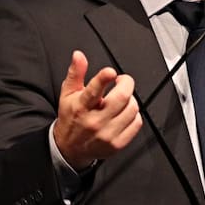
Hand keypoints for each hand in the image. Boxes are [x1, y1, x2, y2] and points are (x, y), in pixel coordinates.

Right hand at [53, 50, 142, 169]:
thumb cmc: (71, 117)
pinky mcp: (117, 144)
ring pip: (132, 109)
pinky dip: (134, 115)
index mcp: (81, 106)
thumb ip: (76, 73)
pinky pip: (136, 124)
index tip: (110, 72)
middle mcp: (94, 121)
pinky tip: (125, 113)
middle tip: (122, 82)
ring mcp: (107, 134)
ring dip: (130, 99)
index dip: (103, 79)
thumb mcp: (68, 93)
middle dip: (126, 83)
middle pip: (121, 98)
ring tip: (122, 99)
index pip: (93, 91)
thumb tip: (79, 55)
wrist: (69, 148)